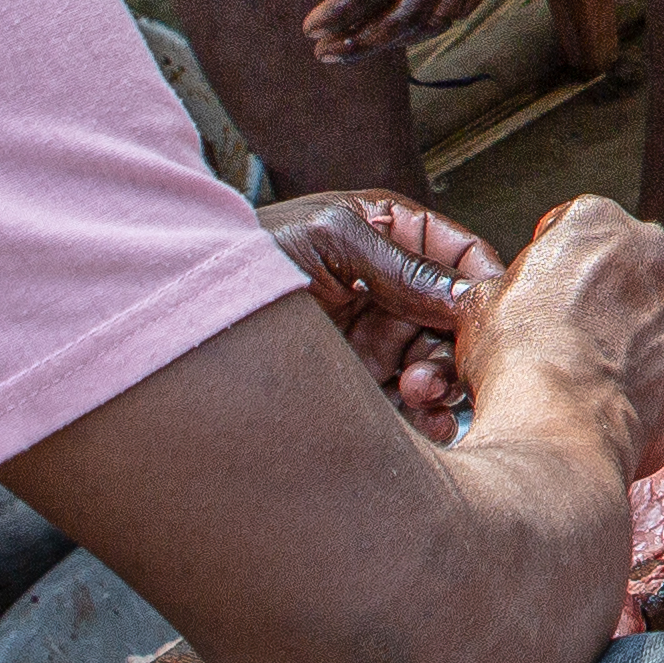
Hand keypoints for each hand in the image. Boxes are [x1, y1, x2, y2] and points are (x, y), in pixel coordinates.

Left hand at [261, 192, 492, 426]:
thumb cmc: (248, 253)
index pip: (463, 257)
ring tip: (415, 395)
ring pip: (437, 368)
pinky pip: (407, 407)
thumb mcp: (330, 236)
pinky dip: (426, 420)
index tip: (487, 319)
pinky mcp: (357, 385)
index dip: (483, 286)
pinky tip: (425, 426)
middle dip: (456, 349)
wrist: (176, 308)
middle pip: (456, 323)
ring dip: (440, 386)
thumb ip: (401, 265)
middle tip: (428, 376)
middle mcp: (391, 291)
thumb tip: (467, 296)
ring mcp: (375, 340)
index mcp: (393, 237)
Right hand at [454, 193, 663, 479]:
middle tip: (577, 343)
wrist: (562, 426)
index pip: (577, 234)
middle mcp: (656, 250)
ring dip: (643, 340)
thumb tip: (494, 296)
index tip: (547, 302)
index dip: (557, 272)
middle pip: (631, 270)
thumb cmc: (519, 362)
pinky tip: (634, 405)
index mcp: (596, 221)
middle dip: (609, 300)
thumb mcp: (480, 306)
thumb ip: (501, 286)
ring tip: (603, 380)